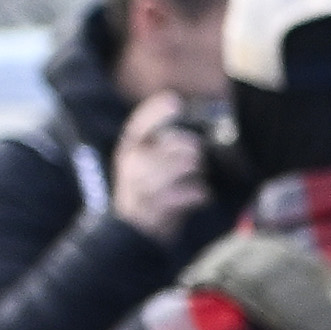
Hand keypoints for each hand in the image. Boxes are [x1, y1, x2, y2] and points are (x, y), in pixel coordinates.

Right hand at [111, 93, 214, 241]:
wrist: (131, 229)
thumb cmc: (145, 193)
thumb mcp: (144, 166)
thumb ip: (160, 150)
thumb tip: (192, 137)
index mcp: (128, 150)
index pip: (140, 124)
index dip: (157, 111)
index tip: (175, 100)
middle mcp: (133, 164)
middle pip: (171, 144)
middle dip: (190, 148)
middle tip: (197, 155)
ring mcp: (144, 185)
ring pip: (181, 166)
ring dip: (196, 170)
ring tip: (198, 175)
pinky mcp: (157, 205)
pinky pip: (186, 193)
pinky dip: (199, 193)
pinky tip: (202, 195)